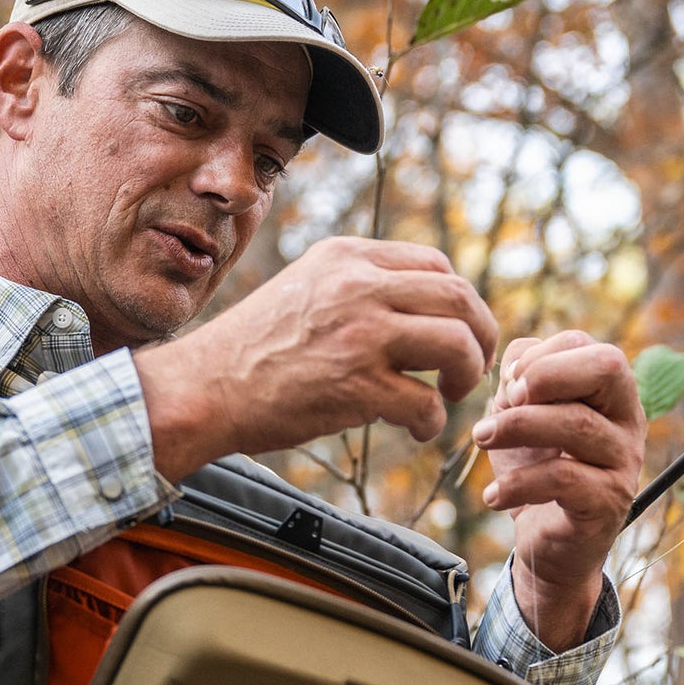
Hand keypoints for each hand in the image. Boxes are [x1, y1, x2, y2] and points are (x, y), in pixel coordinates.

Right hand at [134, 236, 497, 477]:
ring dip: (467, 375)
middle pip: (460, 297)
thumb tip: (418, 305)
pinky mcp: (359, 387)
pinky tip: (413, 428)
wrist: (203, 388)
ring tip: (448, 395)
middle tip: (473, 367)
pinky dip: (430, 421)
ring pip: (457, 344)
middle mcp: (359, 286)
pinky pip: (427, 403)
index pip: (435, 264)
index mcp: (347, 257)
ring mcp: (361, 335)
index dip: (459, 300)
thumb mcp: (305, 288)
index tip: (457, 329)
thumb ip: (357, 286)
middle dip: (480, 336)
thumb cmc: (251, 349)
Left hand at [470, 332, 644, 648]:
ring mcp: (623, 463)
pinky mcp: (607, 503)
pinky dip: (518, 483)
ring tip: (481, 438)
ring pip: (577, 423)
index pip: (589, 346)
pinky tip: (493, 496)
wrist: (547, 544)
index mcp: (610, 394)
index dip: (542, 355)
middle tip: (507, 398)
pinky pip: (563, 479)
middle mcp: (628, 422)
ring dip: (517, 425)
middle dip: (547, 375)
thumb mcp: (521, 417)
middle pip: (607, 368)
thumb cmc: (536, 469)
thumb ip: (520, 382)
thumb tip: (514, 372)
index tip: (508, 384)